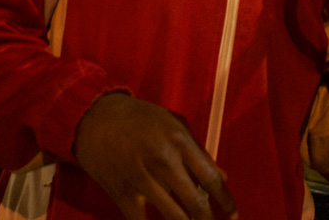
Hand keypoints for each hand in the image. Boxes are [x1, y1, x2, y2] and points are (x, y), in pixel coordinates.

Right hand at [72, 93, 237, 219]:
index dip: (226, 201)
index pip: (211, 178)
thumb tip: (221, 177)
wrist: (95, 118)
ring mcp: (141, 179)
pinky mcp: (122, 192)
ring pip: (173, 217)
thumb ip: (199, 151)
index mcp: (179, 141)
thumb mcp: (174, 124)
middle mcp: (163, 161)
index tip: (233, 214)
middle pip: (196, 203)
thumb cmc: (139, 119)